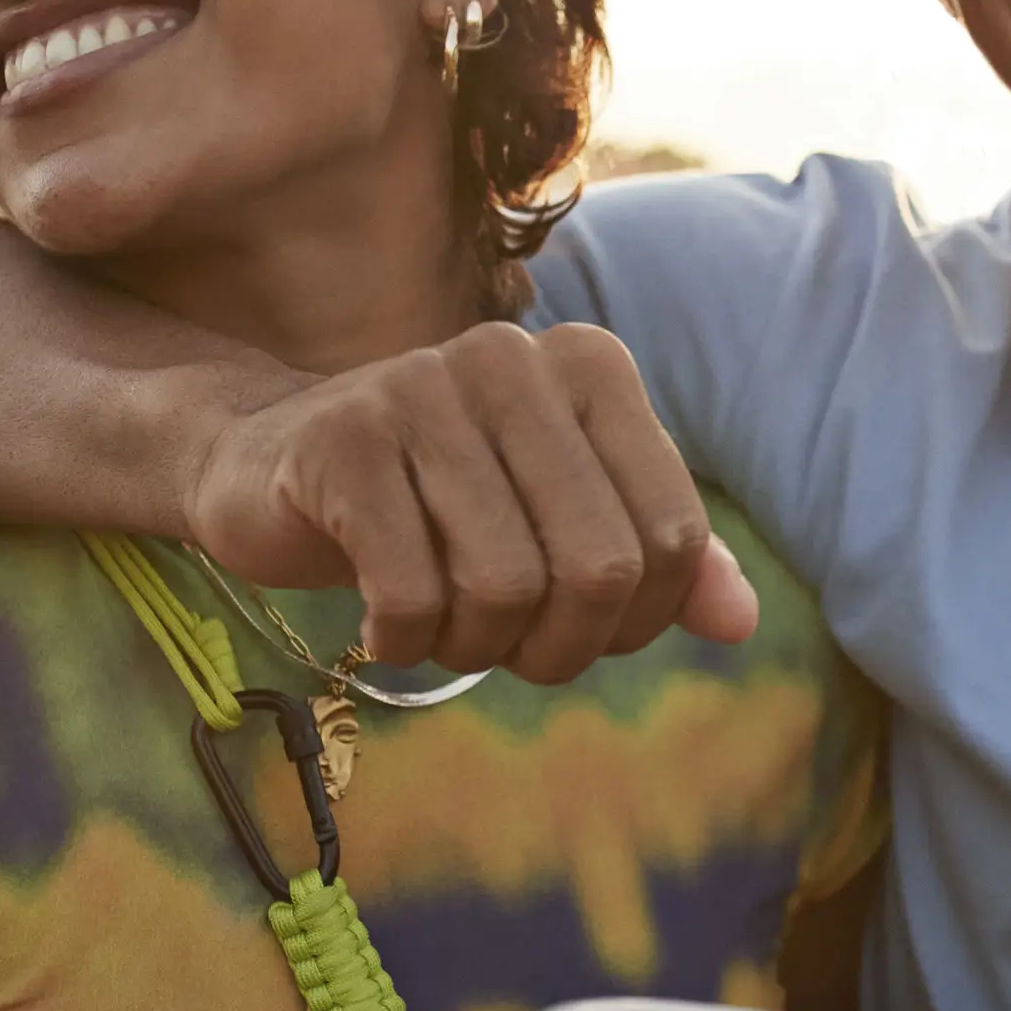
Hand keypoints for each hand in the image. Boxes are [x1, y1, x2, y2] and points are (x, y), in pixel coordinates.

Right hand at [187, 321, 759, 681]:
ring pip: (505, 585)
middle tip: (507, 651)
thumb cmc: (439, 504)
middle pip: (598, 568)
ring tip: (441, 630)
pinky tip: (381, 624)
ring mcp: (422, 389)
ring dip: (474, 647)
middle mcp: (514, 359)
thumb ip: (660, 564)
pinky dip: (403, 641)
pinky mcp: (342, 441)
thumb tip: (740, 624)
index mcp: (592, 366)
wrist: (270, 466)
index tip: (578, 628)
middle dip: (559, 647)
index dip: (636, 621)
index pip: (672, 537)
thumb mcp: (562, 523)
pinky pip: (411, 593)